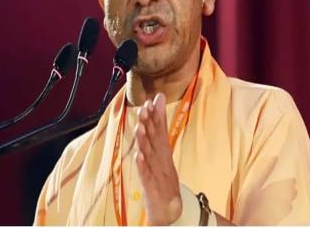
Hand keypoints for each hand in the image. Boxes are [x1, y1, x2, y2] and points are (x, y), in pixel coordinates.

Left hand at [134, 93, 181, 225]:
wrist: (170, 209)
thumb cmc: (164, 179)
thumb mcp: (162, 155)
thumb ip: (159, 134)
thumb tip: (158, 114)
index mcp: (163, 152)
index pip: (161, 130)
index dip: (157, 114)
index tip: (154, 98)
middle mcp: (161, 160)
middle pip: (156, 139)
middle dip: (151, 122)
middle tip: (145, 107)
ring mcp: (157, 173)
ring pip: (150, 155)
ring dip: (145, 140)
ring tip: (140, 127)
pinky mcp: (151, 187)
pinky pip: (145, 176)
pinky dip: (142, 166)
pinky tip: (138, 157)